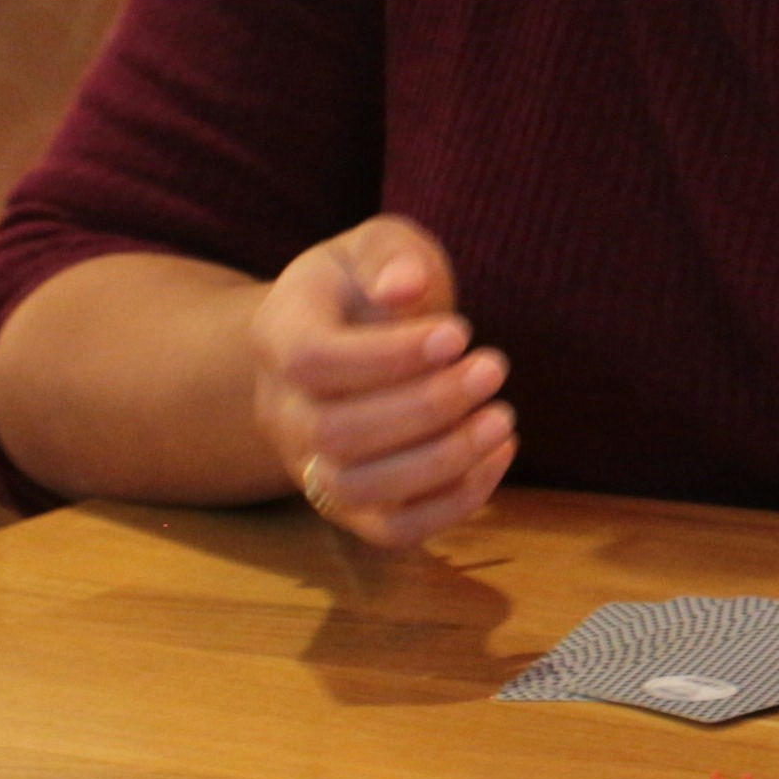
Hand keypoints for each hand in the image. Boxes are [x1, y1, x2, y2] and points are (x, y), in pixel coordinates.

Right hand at [249, 214, 511, 548]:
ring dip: (442, 461)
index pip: (312, 360)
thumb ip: (392, 257)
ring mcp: (309, 466)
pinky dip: (451, 505)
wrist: (343, 339)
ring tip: (501, 418)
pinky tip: (498, 454)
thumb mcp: (377, 246)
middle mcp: (280, 412)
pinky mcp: (351, 505)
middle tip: (493, 367)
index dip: (389, 355)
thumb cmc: (368, 287)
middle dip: (428, 406)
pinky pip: (391, 531)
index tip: (460, 333)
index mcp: (278, 337)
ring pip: (360, 490)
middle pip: (335, 432)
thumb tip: (405, 287)